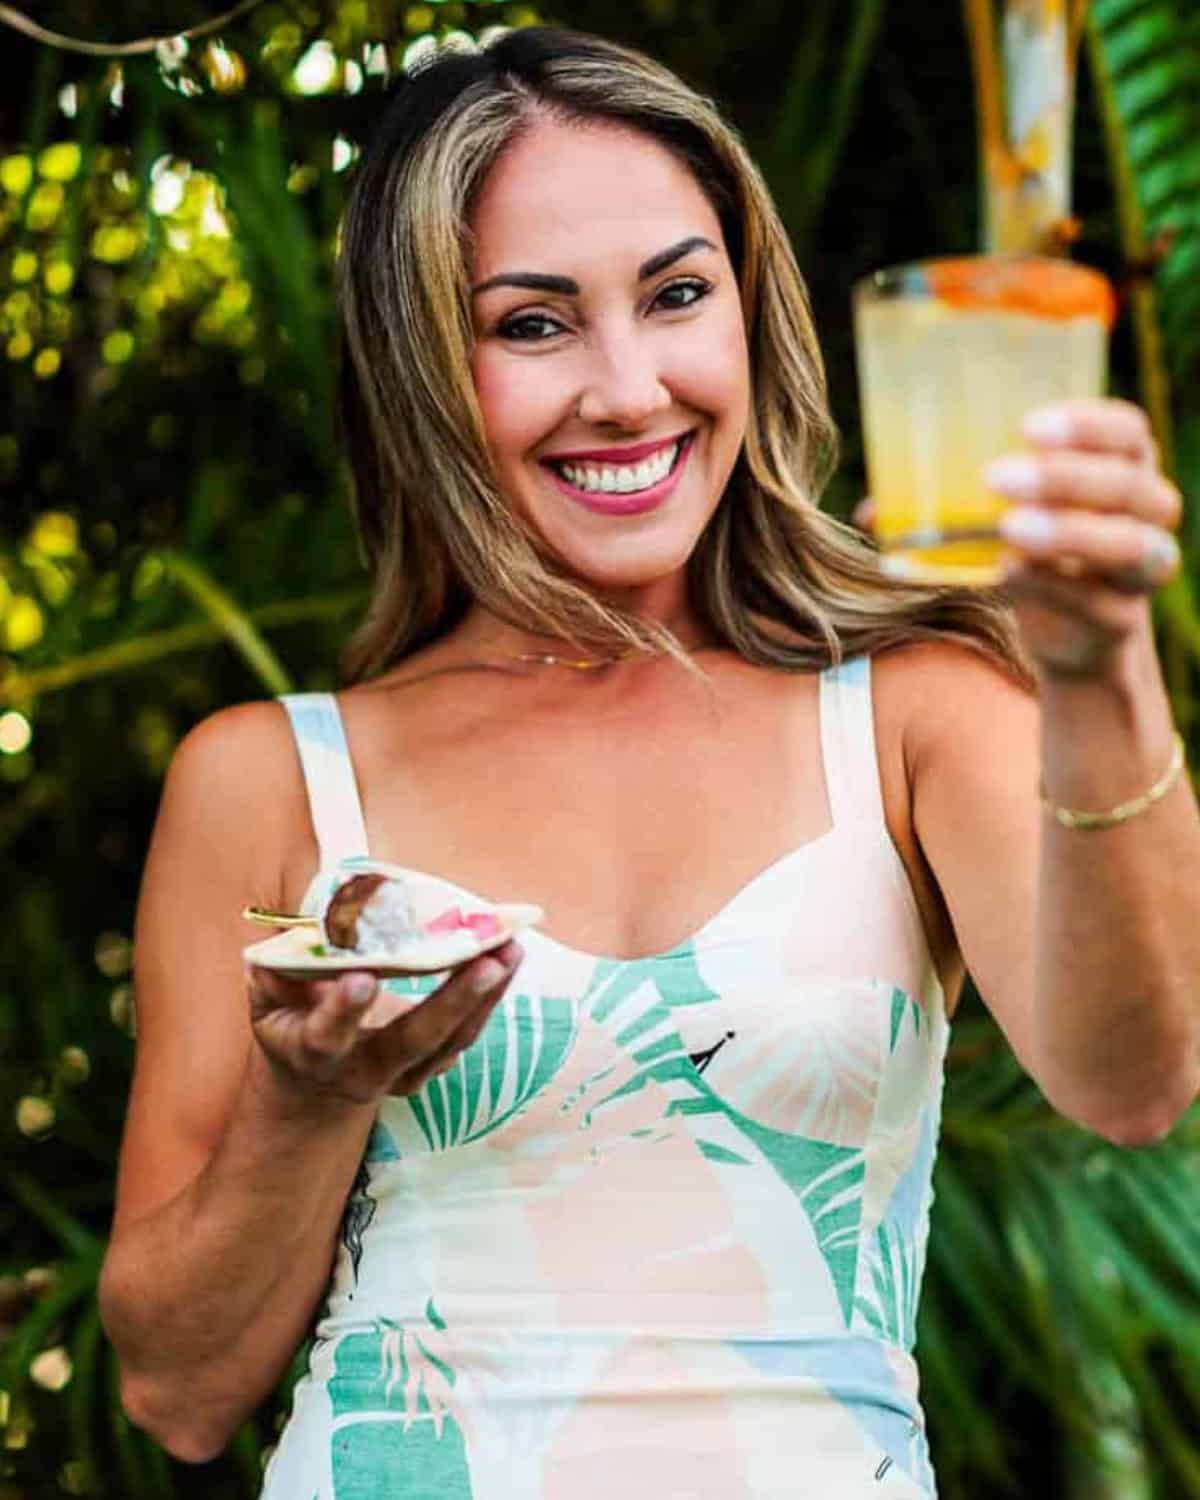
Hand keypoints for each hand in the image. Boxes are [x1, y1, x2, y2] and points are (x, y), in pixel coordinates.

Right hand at [245, 940, 522, 1109]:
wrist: (313, 1086)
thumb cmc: (290, 1022)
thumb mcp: (270, 998)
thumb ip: (279, 966)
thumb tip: (304, 926)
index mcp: (315, 1052)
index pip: (327, 1034)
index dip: (343, 1009)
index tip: (364, 978)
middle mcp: (364, 1071)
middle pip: (411, 1042)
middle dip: (451, 1002)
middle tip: (487, 962)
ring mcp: (404, 1075)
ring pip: (451, 1040)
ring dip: (486, 994)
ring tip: (512, 947)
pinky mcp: (433, 1067)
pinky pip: (466, 1034)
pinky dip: (491, 996)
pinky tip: (510, 954)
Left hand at [851, 400, 1182, 681]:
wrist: (1073, 636)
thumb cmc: (1035, 553)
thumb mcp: (1001, 517)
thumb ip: (950, 503)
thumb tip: (872, 510)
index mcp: (1123, 466)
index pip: (1127, 430)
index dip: (1086, 424)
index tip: (1027, 426)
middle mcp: (1147, 513)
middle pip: (1129, 486)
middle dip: (1065, 478)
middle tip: (998, 477)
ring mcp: (1139, 569)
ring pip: (1129, 545)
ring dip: (1069, 533)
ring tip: (1010, 529)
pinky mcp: (1121, 619)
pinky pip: (1098, 602)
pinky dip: (1052, 587)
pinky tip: (1009, 574)